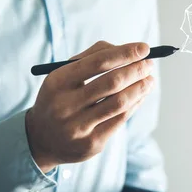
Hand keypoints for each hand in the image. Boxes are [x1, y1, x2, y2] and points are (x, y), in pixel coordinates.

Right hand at [25, 41, 154, 171]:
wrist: (42, 139)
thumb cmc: (61, 97)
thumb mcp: (65, 74)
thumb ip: (94, 56)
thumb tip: (130, 50)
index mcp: (58, 82)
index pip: (98, 62)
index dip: (125, 53)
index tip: (144, 48)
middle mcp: (65, 105)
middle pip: (111, 83)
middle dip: (136, 70)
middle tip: (150, 64)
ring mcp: (78, 127)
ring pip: (119, 103)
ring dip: (140, 88)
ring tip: (149, 79)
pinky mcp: (90, 144)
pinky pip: (120, 120)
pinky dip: (135, 104)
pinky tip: (141, 96)